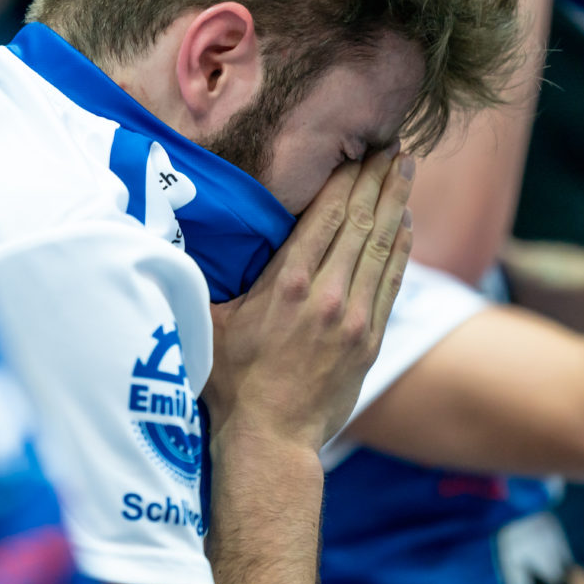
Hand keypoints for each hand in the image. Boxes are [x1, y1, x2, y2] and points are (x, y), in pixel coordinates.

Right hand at [203, 149, 414, 452]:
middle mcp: (326, 293)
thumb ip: (207, 278)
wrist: (270, 439)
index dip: (347, 177)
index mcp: (287, 283)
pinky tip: (406, 224)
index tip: (360, 148)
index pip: (325, 214)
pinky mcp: (370, 340)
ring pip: (381, 246)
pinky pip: (391, 282)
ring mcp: (353, 317)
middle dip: (378, 178)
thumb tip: (177, 237)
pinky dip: (401, 249)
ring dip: (396, 204)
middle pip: (360, 221)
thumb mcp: (209, 321)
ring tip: (406, 169)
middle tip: (394, 144)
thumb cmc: (229, 382)